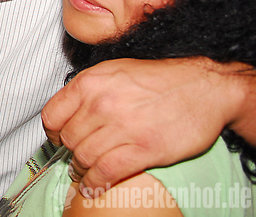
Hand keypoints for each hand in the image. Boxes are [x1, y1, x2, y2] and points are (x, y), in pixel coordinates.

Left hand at [41, 57, 238, 195]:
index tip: (57, 139)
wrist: (203, 87)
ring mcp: (122, 126)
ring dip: (81, 169)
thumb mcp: (114, 71)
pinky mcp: (143, 148)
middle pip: (68, 139)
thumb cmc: (159, 79)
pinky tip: (95, 185)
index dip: (52, 132)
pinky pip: (106, 171)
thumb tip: (68, 112)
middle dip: (69, 152)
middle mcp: (101, 103)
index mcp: (91, 82)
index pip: (52, 115)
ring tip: (84, 172)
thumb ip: (88, 90)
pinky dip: (96, 182)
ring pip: (84, 157)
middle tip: (76, 157)